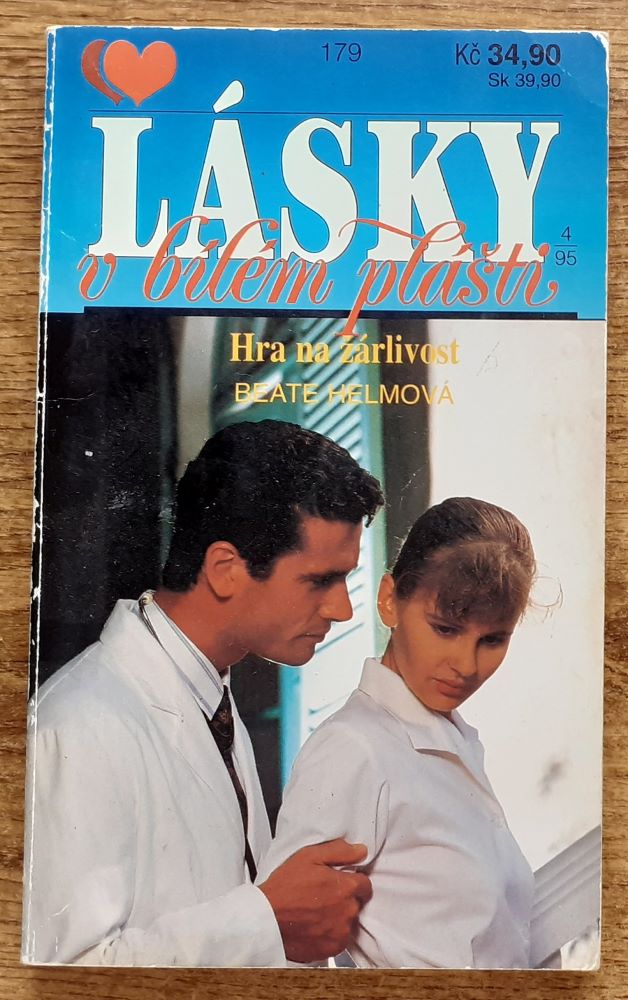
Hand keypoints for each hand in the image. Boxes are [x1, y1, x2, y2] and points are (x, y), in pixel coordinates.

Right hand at [258, 838, 371, 962]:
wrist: (266, 918)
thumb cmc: (285, 887)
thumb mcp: (309, 856)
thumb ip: (339, 851)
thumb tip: (361, 850)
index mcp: (346, 887)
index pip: (365, 884)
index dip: (352, 881)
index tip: (338, 882)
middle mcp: (348, 911)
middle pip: (357, 903)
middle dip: (345, 898)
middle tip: (323, 895)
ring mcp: (341, 932)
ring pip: (348, 921)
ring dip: (339, 916)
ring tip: (317, 911)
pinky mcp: (332, 949)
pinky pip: (339, 939)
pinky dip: (331, 933)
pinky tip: (315, 925)